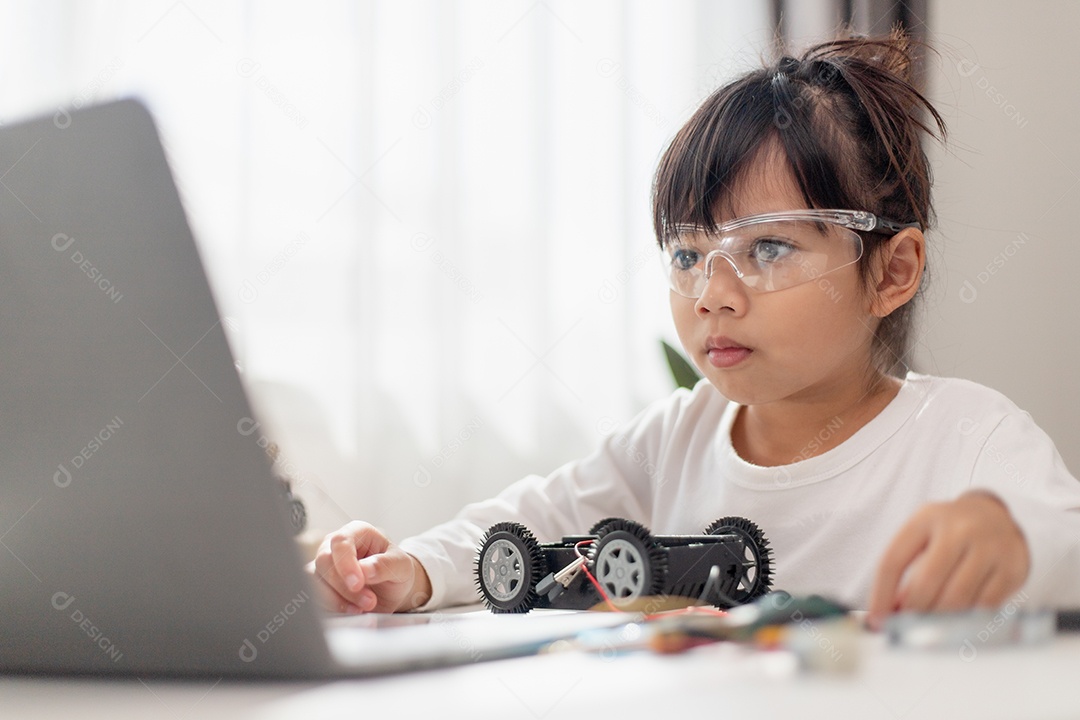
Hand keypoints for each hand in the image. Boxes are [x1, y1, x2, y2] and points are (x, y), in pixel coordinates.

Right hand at [307, 521, 431, 613]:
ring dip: (338, 600)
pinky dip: (332, 608)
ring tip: (363, 608)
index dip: (346, 564)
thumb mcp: (400, 565)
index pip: (341, 541)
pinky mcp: (319, 586)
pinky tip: (352, 611)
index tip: (358, 584)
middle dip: (344, 587)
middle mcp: (335, 546)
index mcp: (357, 532)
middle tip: (369, 601)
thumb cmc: (396, 570)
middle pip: (323, 562)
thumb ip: (383, 565)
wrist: (393, 590)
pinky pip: (315, 597)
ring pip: (315, 582)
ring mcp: (324, 566)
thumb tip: (365, 570)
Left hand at [867, 491, 1029, 628]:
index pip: (893, 560)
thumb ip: (904, 570)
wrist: (995, 516)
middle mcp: (959, 529)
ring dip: (938, 621)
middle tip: (904, 629)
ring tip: (928, 629)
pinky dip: (965, 621)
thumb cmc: (948, 532)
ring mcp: (989, 548)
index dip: (881, 594)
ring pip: (957, 598)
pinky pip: (984, 607)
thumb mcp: (922, 538)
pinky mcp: (1011, 569)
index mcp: (926, 518)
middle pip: (926, 581)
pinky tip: (955, 624)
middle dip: (912, 612)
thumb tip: (888, 614)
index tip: (876, 619)